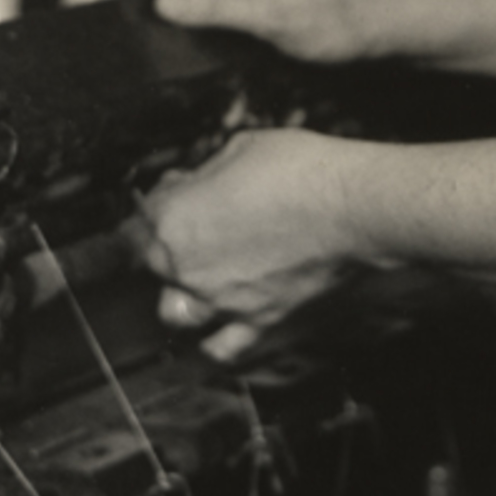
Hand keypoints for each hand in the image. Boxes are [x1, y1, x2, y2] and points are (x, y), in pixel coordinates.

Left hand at [138, 128, 361, 353]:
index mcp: (174, 219)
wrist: (353, 206)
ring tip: (198, 277)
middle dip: (168, 240)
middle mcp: (187, 267)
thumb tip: (200, 181)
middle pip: (153, 263)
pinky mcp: (259, 320)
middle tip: (199, 219)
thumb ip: (208, 173)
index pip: (142, 216)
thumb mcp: (242, 147)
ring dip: (180, 295)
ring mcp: (221, 299)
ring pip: (175, 312)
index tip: (178, 188)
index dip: (161, 198)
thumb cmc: (302, 170)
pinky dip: (215, 341)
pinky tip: (219, 326)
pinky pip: (223, 347)